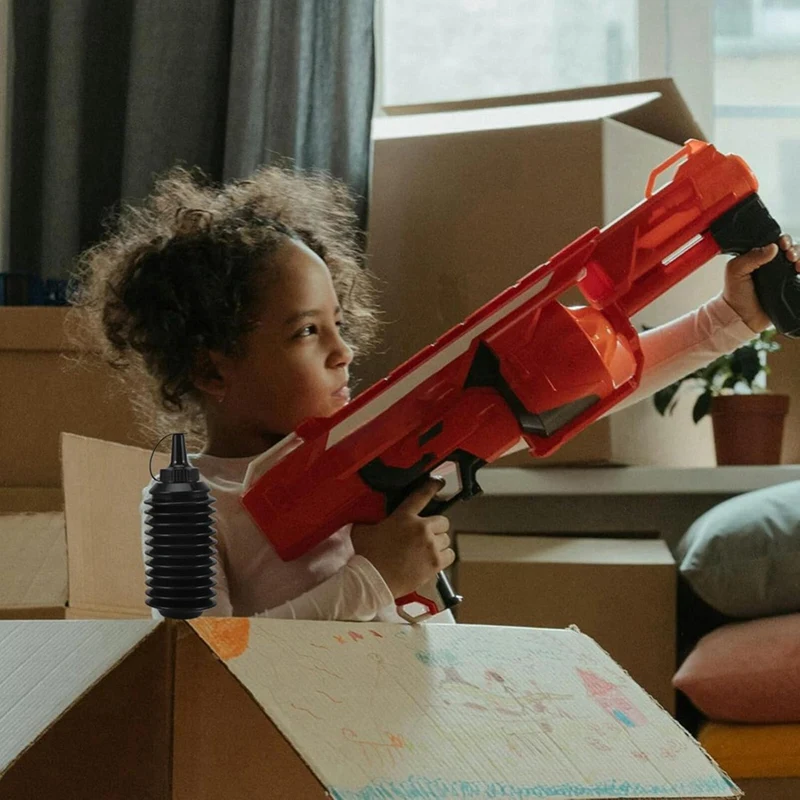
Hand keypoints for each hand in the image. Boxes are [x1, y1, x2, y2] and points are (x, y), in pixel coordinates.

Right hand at [350, 478, 453, 599]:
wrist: (373, 580)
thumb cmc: (368, 557)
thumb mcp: (363, 531)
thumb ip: (368, 521)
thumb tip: (362, 518)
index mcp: (404, 517)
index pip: (421, 495)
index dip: (432, 486)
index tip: (439, 482)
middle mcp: (420, 528)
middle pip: (442, 521)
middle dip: (435, 528)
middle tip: (424, 536)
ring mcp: (429, 545)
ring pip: (446, 539)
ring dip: (438, 543)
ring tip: (425, 550)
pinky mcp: (435, 562)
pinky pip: (450, 554)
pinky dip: (444, 557)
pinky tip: (432, 559)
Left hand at [723, 234, 799, 332]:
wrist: (742, 317)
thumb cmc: (735, 294)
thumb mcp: (736, 271)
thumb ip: (751, 257)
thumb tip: (773, 247)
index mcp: (756, 256)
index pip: (772, 241)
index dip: (780, 240)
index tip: (782, 245)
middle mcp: (769, 263)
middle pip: (788, 247)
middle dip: (792, 247)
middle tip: (789, 254)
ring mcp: (780, 273)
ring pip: (796, 257)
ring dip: (799, 255)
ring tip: (796, 262)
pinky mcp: (788, 284)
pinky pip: (799, 271)